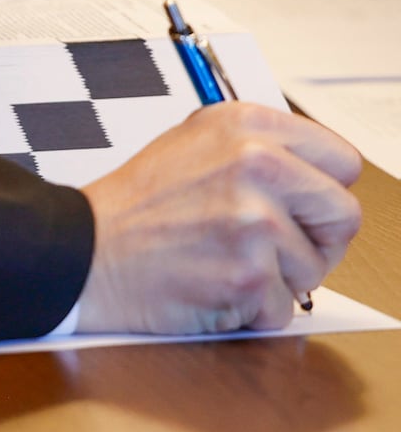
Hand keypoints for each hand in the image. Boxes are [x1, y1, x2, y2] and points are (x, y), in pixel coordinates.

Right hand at [78, 102, 362, 333]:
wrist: (86, 248)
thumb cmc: (137, 202)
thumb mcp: (194, 142)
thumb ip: (260, 147)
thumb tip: (319, 173)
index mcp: (246, 124)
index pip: (341, 161)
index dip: (319, 190)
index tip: (298, 204)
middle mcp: (256, 163)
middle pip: (344, 215)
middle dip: (315, 238)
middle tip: (271, 243)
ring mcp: (254, 219)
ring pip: (316, 268)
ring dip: (277, 276)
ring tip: (223, 257)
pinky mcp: (249, 273)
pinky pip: (284, 307)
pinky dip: (252, 307)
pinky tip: (212, 281)